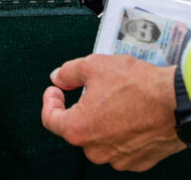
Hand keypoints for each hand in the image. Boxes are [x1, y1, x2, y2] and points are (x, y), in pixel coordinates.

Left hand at [41, 54, 182, 170]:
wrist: (176, 103)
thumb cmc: (137, 86)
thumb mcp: (92, 66)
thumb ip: (68, 73)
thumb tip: (58, 78)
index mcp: (79, 129)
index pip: (50, 120)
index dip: (50, 101)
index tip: (56, 90)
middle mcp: (96, 150)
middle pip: (76, 129)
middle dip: (79, 109)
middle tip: (90, 90)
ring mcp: (119, 159)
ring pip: (99, 138)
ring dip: (100, 121)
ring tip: (114, 99)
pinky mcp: (138, 161)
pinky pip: (119, 146)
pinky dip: (119, 131)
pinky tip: (128, 114)